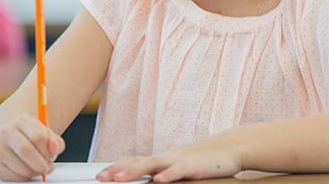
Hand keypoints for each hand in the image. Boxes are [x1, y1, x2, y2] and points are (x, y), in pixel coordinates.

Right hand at [0, 113, 65, 180]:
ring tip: (37, 167)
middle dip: (41, 164)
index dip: (49, 150)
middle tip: (47, 168)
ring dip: (34, 172)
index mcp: (22, 121)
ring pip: (20, 167)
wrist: (12, 137)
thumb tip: (55, 148)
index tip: (53, 154)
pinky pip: (13, 177)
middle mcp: (6, 132)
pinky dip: (24, 177)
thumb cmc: (32, 136)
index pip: (38, 136)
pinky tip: (27, 170)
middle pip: (26, 151)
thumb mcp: (47, 134)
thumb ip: (55, 142)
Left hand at [96, 136, 241, 182]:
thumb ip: (163, 174)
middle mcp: (166, 158)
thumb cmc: (202, 162)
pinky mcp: (194, 165)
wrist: (229, 149)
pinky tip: (158, 181)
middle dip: (117, 169)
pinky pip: (178, 169)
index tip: (99, 175)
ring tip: (118, 179)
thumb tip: (150, 182)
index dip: (115, 167)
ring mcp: (179, 160)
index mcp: (162, 160)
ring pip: (153, 163)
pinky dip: (167, 175)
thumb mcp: (179, 169)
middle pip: (137, 161)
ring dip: (134, 171)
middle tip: (100, 177)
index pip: (134, 161)